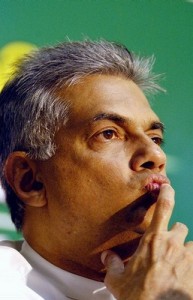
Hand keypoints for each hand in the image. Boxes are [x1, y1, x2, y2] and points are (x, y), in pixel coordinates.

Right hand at [101, 184, 192, 299]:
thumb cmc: (138, 296)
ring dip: (186, 251)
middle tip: (169, 246)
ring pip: (192, 245)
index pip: (163, 208)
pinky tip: (184, 276)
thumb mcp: (117, 280)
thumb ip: (112, 264)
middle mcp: (173, 244)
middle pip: (181, 227)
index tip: (167, 187)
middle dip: (176, 234)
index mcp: (153, 240)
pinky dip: (191, 267)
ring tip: (179, 264)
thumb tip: (106, 256)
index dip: (166, 194)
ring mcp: (187, 258)